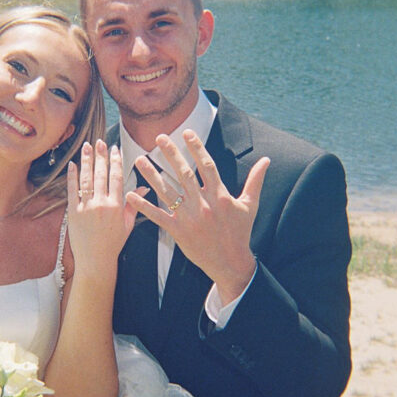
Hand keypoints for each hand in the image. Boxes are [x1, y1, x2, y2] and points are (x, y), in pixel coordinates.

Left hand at [67, 141, 137, 279]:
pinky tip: (72, 165)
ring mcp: (86, 207)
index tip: (115, 149)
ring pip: (87, 179)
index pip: (116, 177)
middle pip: (101, 174)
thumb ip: (134, 204)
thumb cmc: (113, 244)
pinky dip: (72, 177)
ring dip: (86, 161)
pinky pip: (72, 191)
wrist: (95, 260)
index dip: (115, 161)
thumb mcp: (127, 224)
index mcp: (116, 206)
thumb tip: (144, 188)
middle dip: (101, 156)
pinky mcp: (73, 212)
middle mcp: (101, 204)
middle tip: (100, 142)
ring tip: (86, 146)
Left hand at [126, 129, 268, 303]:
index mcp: (220, 196)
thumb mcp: (250, 205)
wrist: (230, 263)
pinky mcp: (178, 231)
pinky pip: (158, 216)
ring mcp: (189, 218)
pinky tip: (130, 194)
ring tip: (139, 159)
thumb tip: (266, 160)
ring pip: (167, 192)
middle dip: (171, 154)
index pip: (207, 166)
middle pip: (184, 174)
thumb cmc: (240, 233)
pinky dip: (143, 206)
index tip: (186, 133)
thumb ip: (255, 181)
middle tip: (159, 137)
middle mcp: (203, 204)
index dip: (196, 148)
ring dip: (151, 175)